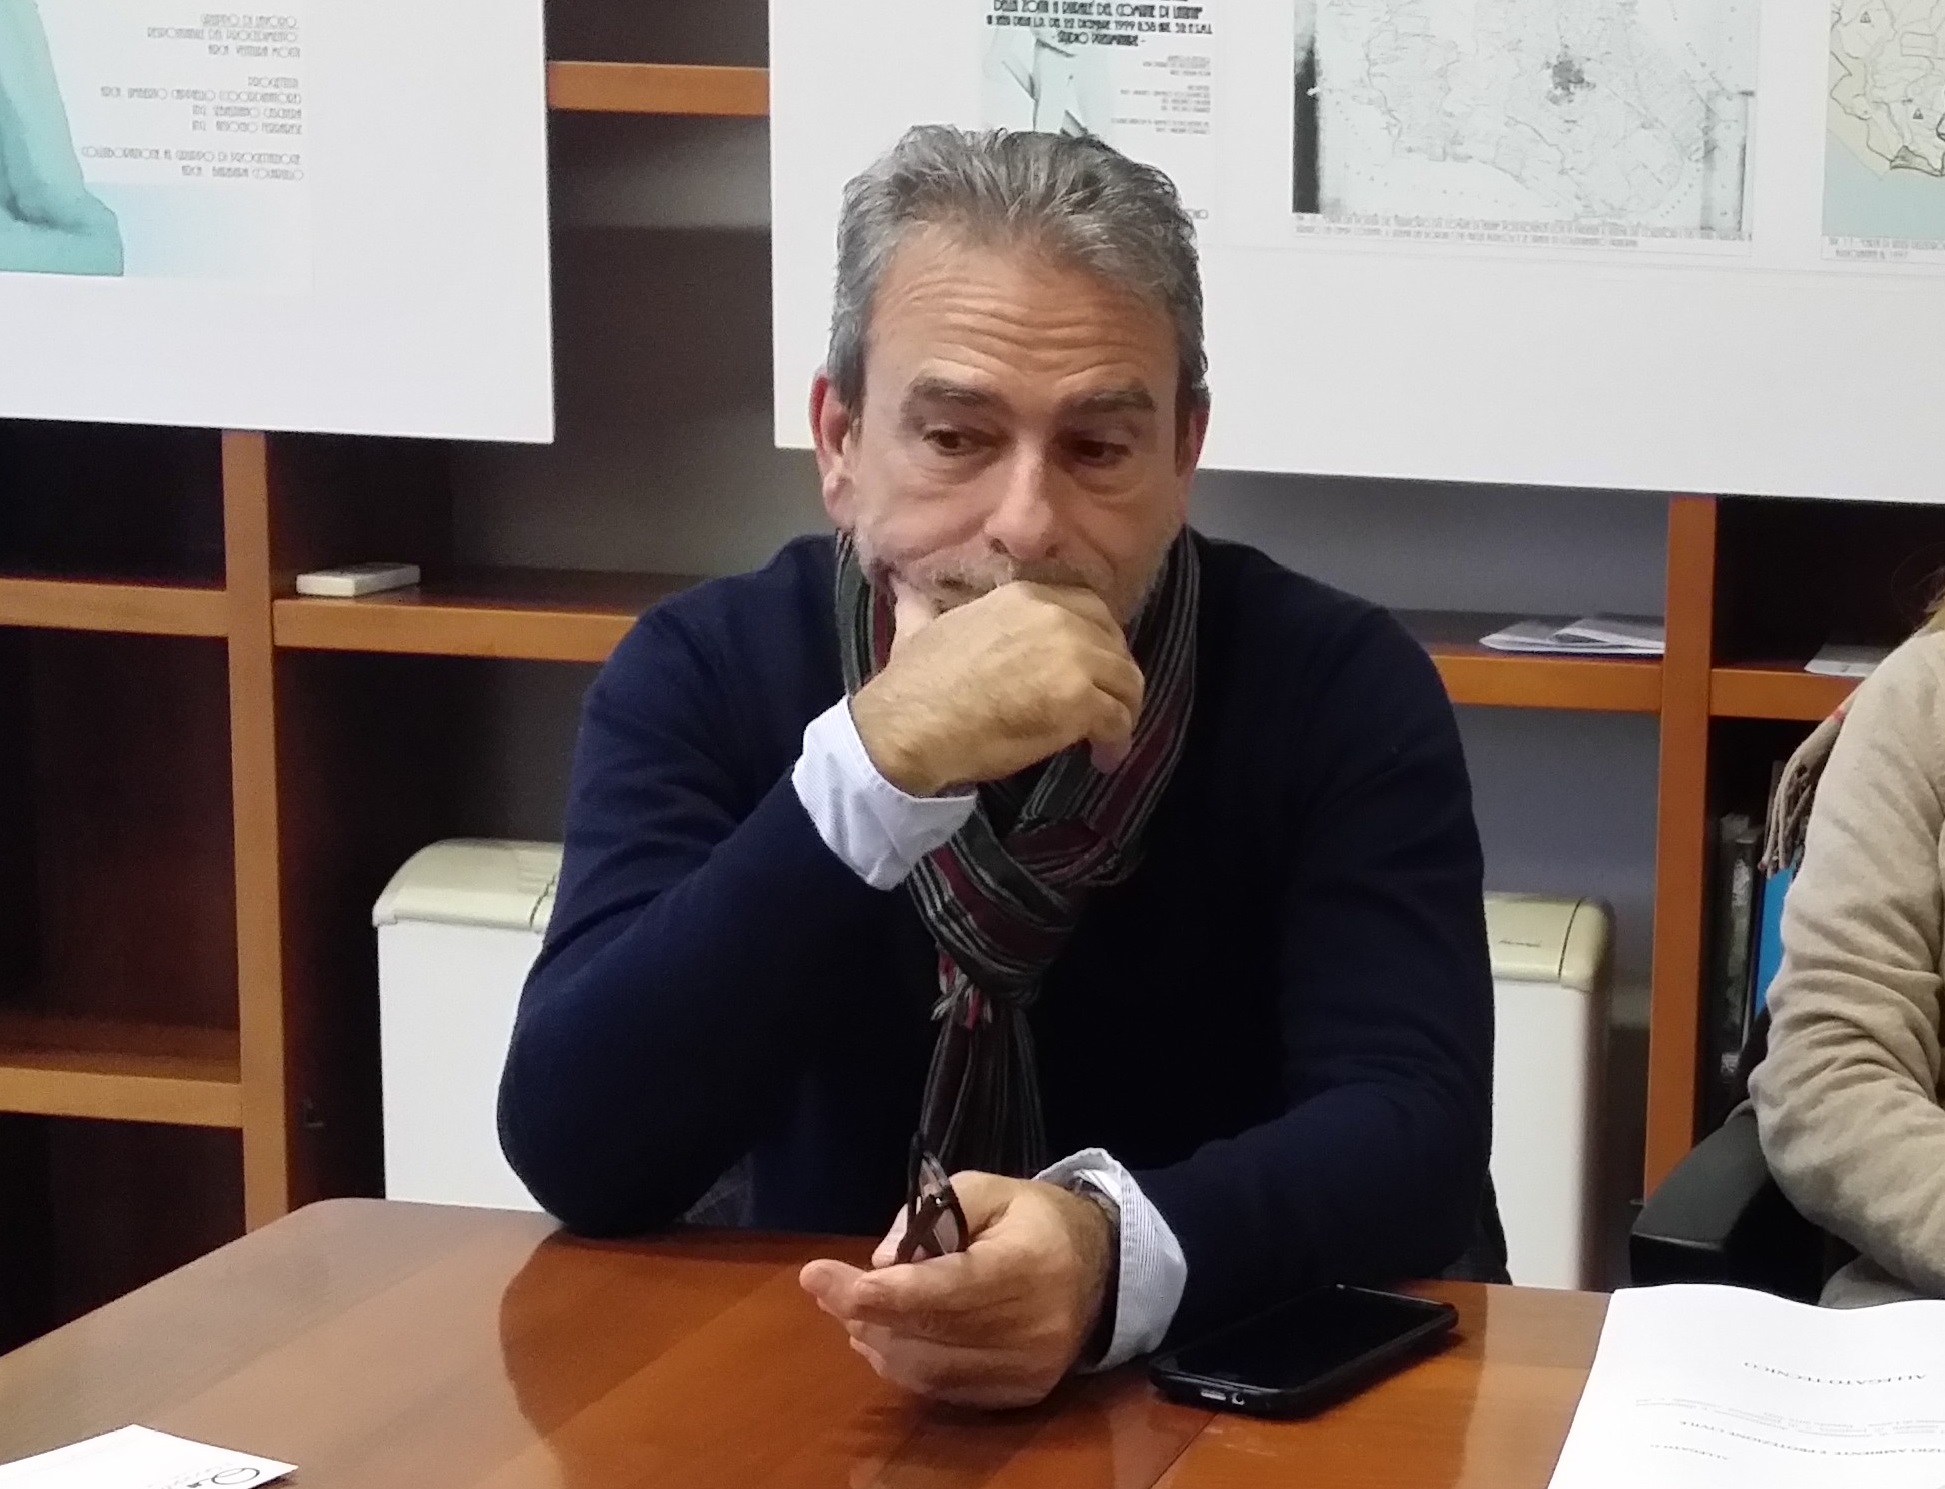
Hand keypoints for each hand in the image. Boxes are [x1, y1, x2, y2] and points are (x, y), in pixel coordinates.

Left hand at [799, 1172, 1115, 1408]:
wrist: (1104, 1269)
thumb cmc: (1038, 1220)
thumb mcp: (990, 1189)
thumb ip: (933, 1213)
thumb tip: (882, 1262)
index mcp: (1026, 1269)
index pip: (941, 1292)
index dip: (876, 1292)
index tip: (819, 1277)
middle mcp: (1030, 1330)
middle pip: (924, 1334)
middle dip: (862, 1311)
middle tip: (826, 1286)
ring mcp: (1025, 1371)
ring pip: (925, 1368)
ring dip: (877, 1338)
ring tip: (853, 1307)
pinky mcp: (1019, 1395)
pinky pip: (942, 1388)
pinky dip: (905, 1362)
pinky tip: (887, 1335)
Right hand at [849, 580, 1145, 797]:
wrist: (910, 725)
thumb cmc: (913, 683)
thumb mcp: (920, 626)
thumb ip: (923, 606)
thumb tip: (905, 589)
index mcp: (1025, 596)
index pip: (1091, 608)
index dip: (1098, 641)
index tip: (1090, 669)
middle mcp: (1056, 617)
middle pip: (1116, 644)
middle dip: (1115, 677)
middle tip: (1105, 706)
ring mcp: (1072, 657)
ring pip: (1127, 682)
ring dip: (1123, 712)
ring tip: (1107, 739)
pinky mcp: (1079, 700)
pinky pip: (1119, 721)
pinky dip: (1117, 743)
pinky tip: (1103, 758)